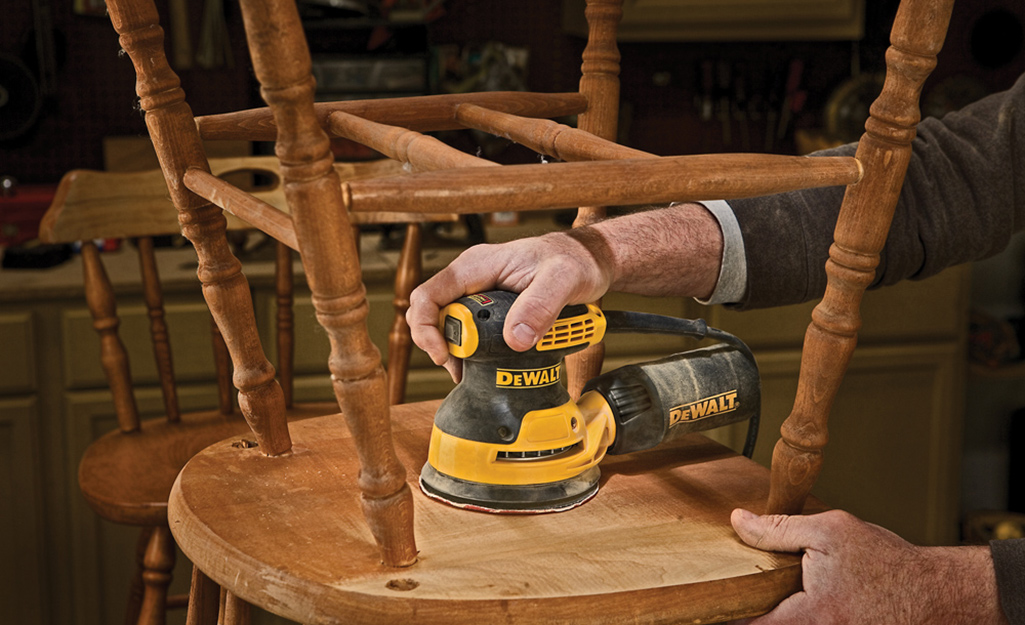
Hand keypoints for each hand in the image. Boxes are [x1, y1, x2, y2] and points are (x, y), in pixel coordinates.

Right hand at [406, 229, 613, 380]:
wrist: (588, 260)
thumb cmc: (574, 259)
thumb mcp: (562, 280)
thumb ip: (540, 306)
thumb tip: (515, 339)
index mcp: (477, 265)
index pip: (428, 295)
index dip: (426, 329)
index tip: (445, 355)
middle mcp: (472, 278)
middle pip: (434, 315)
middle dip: (441, 345)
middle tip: (463, 369)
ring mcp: (480, 292)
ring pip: (449, 325)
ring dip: (457, 351)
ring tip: (475, 370)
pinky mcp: (492, 307)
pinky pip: (470, 330)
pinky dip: (473, 350)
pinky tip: (488, 362)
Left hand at [729, 508, 1006, 624]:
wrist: (935, 592)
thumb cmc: (888, 563)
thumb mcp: (829, 531)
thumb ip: (778, 529)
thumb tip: (738, 521)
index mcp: (812, 616)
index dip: (727, 615)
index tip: (705, 606)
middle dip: (751, 613)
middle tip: (736, 597)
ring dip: (773, 614)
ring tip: (762, 600)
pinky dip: (792, 616)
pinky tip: (790, 601)